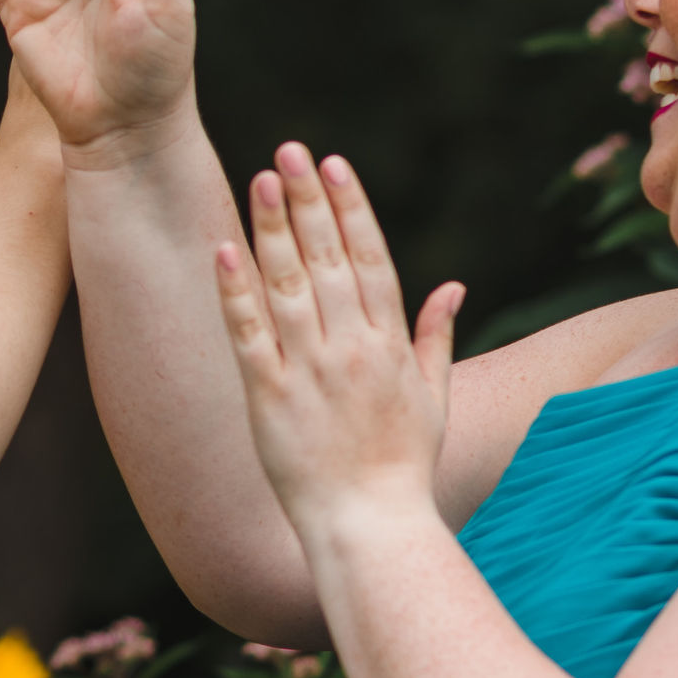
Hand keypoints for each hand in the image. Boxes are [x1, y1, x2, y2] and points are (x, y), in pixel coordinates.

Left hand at [217, 144, 462, 534]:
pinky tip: (224, 250)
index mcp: (390, 344)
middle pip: (327, 259)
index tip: (334, 164)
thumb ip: (437, 336)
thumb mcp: (436, 398)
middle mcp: (352, 348)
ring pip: (288, 286)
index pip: (370, 258)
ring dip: (273, 229)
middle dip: (308, 200)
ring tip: (260, 179)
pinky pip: (250, 336)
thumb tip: (453, 284)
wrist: (373, 527)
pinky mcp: (271, 398)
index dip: (350, 208)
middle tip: (289, 150)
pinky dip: (236, 293)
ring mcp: (310, 371)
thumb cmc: (404, 467)